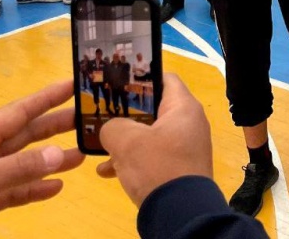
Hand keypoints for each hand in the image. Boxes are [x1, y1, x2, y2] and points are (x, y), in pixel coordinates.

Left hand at [0, 80, 85, 212]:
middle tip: (91, 119)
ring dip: (53, 160)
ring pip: (25, 163)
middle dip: (59, 126)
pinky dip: (35, 188)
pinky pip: (15, 190)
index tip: (76, 83)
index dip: (49, 96)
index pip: (23, 110)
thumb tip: (59, 155)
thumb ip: (19, 167)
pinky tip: (56, 187)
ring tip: (83, 156)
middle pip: (29, 133)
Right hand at [97, 74, 211, 207]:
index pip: (165, 79)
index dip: (141, 77)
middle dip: (126, 114)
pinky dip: (132, 160)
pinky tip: (107, 172)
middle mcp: (189, 122)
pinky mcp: (178, 167)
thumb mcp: (127, 141)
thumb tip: (111, 129)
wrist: (179, 211)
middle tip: (102, 115)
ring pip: (150, 135)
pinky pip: (152, 156)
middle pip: (154, 108)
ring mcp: (185, 146)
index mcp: (184, 107)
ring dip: (125, 141)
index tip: (118, 83)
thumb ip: (113, 126)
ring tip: (100, 146)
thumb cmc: (157, 166)